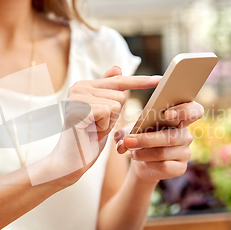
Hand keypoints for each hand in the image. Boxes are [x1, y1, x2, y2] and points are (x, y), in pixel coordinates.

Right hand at [38, 66, 161, 186]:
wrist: (70, 162)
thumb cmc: (87, 139)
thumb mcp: (103, 114)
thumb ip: (108, 92)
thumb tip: (117, 67)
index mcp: (85, 86)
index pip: (118, 81)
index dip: (140, 81)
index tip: (160, 78)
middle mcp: (78, 87)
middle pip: (120, 95)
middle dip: (114, 116)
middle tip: (97, 127)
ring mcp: (77, 96)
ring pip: (116, 104)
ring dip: (109, 123)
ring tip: (93, 130)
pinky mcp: (79, 108)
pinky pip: (108, 111)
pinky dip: (104, 127)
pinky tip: (90, 132)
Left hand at [115, 102, 203, 182]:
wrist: (140, 161)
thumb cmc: (138, 139)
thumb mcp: (128, 132)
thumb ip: (123, 134)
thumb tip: (122, 143)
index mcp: (179, 118)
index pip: (194, 110)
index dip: (184, 111)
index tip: (167, 114)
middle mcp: (185, 135)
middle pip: (171, 137)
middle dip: (146, 140)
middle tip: (129, 141)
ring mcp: (185, 152)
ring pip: (163, 153)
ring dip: (143, 153)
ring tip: (130, 152)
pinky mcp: (181, 168)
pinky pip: (164, 166)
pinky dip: (148, 164)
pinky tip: (140, 161)